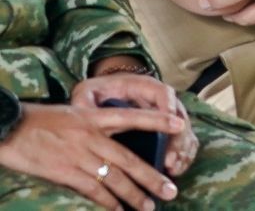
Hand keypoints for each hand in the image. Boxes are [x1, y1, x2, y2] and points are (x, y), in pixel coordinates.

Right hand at [0, 100, 181, 209]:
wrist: (10, 129)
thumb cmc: (41, 121)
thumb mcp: (74, 112)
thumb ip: (97, 122)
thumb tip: (118, 136)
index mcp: (94, 116)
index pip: (133, 116)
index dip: (158, 119)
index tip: (181, 125)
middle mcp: (91, 136)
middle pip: (129, 159)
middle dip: (152, 177)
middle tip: (171, 190)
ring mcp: (78, 155)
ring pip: (114, 178)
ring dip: (134, 195)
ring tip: (149, 206)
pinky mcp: (64, 172)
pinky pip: (92, 190)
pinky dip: (107, 202)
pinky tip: (118, 210)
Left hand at [71, 76, 197, 177]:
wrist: (105, 94)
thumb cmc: (97, 94)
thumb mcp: (87, 92)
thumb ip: (85, 100)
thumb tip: (83, 113)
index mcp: (143, 86)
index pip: (162, 92)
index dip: (168, 107)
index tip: (170, 122)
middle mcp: (162, 100)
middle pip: (178, 115)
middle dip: (177, 138)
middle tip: (170, 158)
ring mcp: (167, 115)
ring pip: (184, 130)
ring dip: (182, 150)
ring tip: (173, 168)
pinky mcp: (168, 130)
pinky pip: (184, 141)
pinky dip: (184, 154)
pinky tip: (177, 169)